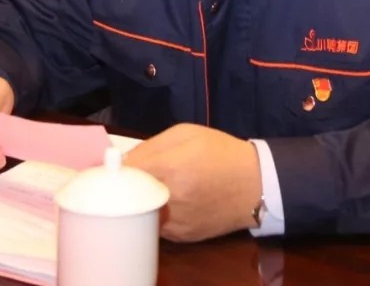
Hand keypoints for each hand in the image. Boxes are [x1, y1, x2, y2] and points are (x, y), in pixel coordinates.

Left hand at [124, 123, 261, 241]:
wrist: (256, 184)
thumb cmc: (221, 152)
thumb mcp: (187, 134)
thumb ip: (151, 145)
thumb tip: (123, 160)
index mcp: (172, 167)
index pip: (126, 172)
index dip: (115, 168)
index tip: (113, 165)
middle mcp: (171, 198)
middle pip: (129, 196)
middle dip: (126, 186)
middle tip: (130, 177)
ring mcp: (177, 222)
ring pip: (140, 214)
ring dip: (139, 202)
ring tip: (150, 188)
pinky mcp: (183, 237)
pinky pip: (156, 226)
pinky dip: (155, 214)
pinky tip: (167, 202)